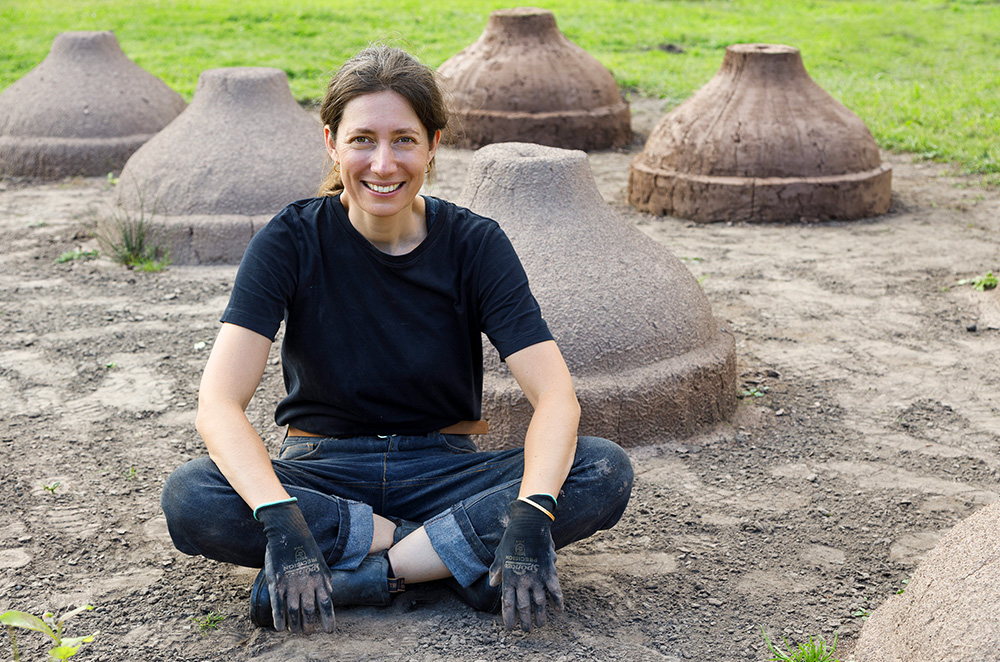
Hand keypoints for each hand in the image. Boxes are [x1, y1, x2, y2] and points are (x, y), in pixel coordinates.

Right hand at [255, 499, 335, 633]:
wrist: (289, 533)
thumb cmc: (306, 547)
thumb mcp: (321, 562)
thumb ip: (326, 578)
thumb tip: (330, 592)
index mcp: (319, 579)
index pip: (326, 604)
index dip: (328, 619)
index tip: (329, 631)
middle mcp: (306, 584)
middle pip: (310, 610)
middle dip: (310, 625)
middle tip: (309, 633)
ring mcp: (291, 584)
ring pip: (294, 611)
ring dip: (295, 624)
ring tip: (296, 632)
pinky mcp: (276, 583)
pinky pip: (277, 604)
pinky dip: (279, 617)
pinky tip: (280, 627)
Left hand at [488, 496, 562, 631]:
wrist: (529, 524)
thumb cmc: (512, 538)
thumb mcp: (500, 554)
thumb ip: (497, 570)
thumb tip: (492, 584)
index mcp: (509, 578)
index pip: (508, 604)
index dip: (509, 618)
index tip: (510, 628)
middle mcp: (523, 581)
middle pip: (524, 607)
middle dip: (525, 621)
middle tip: (527, 630)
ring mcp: (537, 578)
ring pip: (539, 603)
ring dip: (541, 616)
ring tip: (541, 625)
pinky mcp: (549, 572)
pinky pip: (555, 591)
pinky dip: (558, 601)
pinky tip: (559, 610)